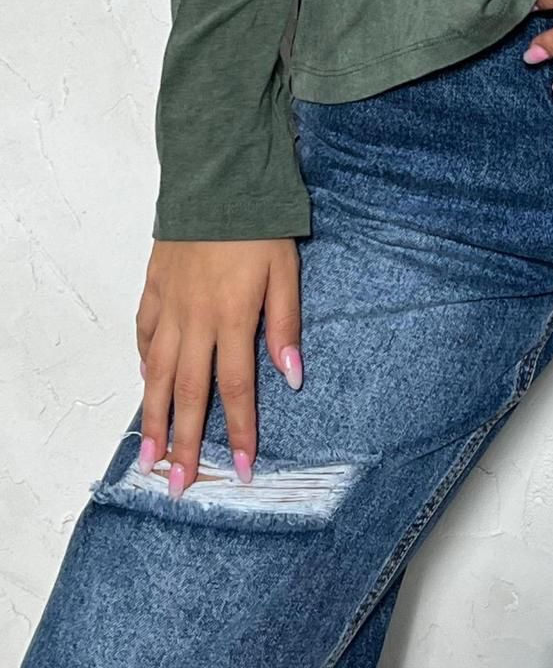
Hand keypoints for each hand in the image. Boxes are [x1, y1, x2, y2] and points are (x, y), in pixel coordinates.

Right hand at [135, 238, 302, 497]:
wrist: (216, 180)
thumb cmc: (258, 225)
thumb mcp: (286, 271)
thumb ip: (286, 325)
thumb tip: (291, 378)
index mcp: (232, 318)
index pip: (234, 389)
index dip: (238, 432)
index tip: (241, 470)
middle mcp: (195, 320)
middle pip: (188, 394)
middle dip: (185, 445)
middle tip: (179, 487)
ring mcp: (169, 305)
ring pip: (157, 373)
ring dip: (154, 418)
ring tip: (150, 457)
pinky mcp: (154, 288)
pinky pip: (145, 335)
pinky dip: (144, 363)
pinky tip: (146, 381)